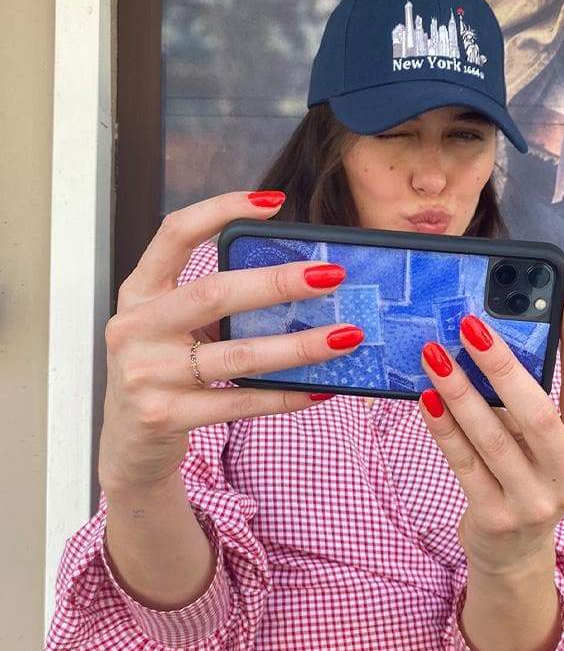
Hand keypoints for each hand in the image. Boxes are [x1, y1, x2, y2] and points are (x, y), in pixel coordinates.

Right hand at [99, 190, 363, 492]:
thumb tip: (300, 282)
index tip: (274, 204)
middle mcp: (135, 327)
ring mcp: (146, 373)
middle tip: (332, 275)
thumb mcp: (173, 330)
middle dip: (279, 282)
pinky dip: (286, 396)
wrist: (130, 446)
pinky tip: (320, 389)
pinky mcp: (164, 415)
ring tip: (346, 337)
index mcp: (139, 292)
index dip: (220, 209)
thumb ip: (213, 305)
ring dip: (300, 346)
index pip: (175, 233)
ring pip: (238, 355)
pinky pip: (240, 402)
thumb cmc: (164, 375)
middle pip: (214, 292)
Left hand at [417, 289, 563, 574]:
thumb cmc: (525, 482)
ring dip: (459, 392)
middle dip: (501, 365)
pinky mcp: (495, 517)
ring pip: (492, 438)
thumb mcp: (541, 449)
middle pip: (535, 413)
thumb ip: (528, 408)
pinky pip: (463, 463)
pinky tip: (426, 399)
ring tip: (433, 355)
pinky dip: (443, 428)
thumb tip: (490, 347)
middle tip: (470, 326)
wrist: (513, 556)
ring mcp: (532, 502)